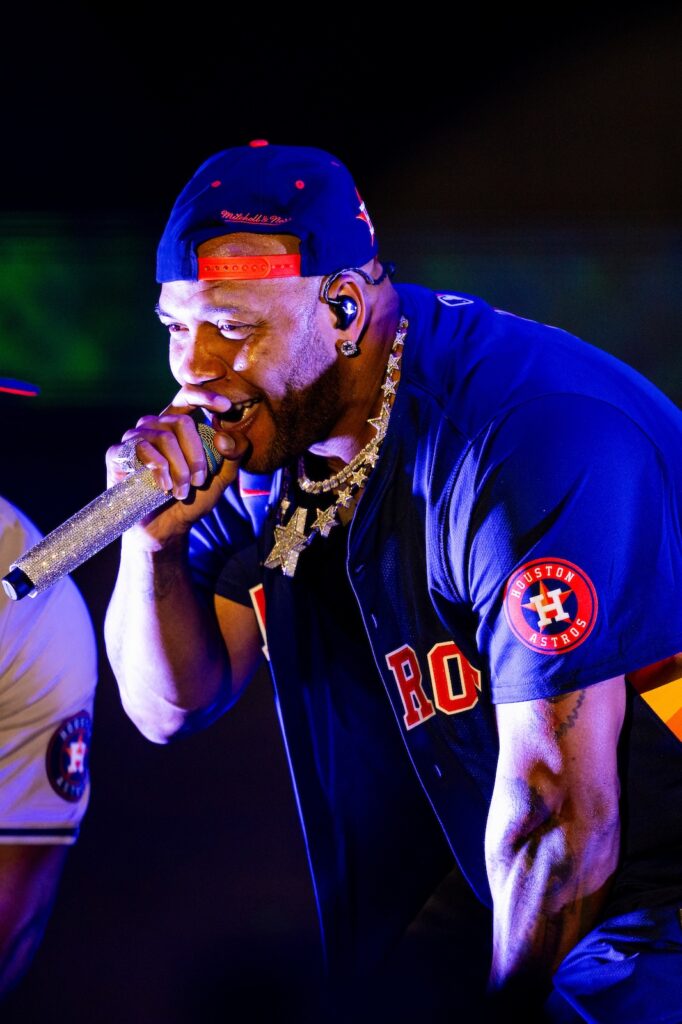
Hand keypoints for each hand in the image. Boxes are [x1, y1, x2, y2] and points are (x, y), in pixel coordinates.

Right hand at [106, 385, 247, 547]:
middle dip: (196, 456)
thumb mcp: (222, 478)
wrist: (165, 527)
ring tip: (182, 492)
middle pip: (181, 422)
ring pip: (164, 437)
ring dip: (179, 469)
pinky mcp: (117, 453)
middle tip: (199, 482)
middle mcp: (155, 426)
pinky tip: (163, 487)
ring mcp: (134, 437)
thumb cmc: (192, 499)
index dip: (205, 395)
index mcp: (177, 425)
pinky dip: (159, 469)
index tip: (226, 406)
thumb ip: (234, 454)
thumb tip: (223, 435)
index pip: (187, 395)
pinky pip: (142, 449)